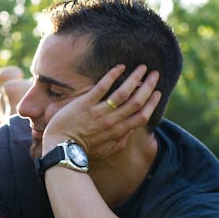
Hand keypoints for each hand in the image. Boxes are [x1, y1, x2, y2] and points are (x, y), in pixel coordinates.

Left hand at [43, 65, 160, 159]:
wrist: (61, 150)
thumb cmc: (82, 151)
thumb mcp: (106, 151)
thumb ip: (120, 142)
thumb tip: (131, 131)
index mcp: (118, 132)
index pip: (141, 116)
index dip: (152, 103)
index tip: (157, 93)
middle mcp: (112, 121)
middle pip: (137, 102)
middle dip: (148, 87)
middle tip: (155, 74)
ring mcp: (99, 112)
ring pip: (123, 93)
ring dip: (135, 78)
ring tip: (142, 67)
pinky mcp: (85, 104)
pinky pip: (102, 87)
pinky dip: (113, 75)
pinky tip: (120, 66)